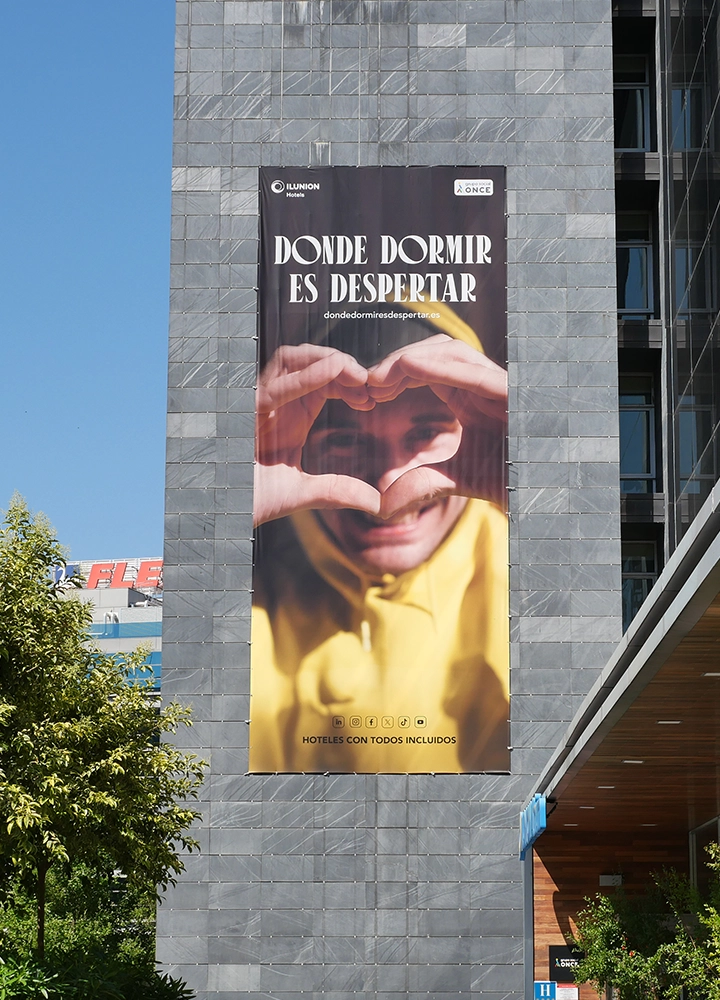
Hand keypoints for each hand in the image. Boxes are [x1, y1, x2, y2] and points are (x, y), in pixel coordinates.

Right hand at [255, 345, 380, 525]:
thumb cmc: (252, 499)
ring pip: (289, 358)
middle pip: (306, 359)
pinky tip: (334, 371)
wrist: (222, 513)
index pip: (322, 380)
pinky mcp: (244, 413)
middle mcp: (274, 404)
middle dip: (339, 361)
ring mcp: (258, 405)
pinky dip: (306, 376)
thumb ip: (337, 491)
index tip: (371, 397)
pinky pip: (274, 387)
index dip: (348, 380)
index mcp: (290, 417)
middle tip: (367, 379)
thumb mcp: (302, 493)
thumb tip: (376, 503)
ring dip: (324, 358)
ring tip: (353, 372)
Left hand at [366, 335, 507, 516]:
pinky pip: (472, 370)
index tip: (367, 392)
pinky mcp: (512, 392)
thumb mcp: (453, 479)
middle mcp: (484, 383)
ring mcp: (500, 383)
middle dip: (399, 360)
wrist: (543, 491)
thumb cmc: (506, 480)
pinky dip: (437, 365)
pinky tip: (407, 368)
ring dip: (412, 358)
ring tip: (380, 378)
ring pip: (452, 351)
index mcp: (469, 395)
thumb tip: (382, 503)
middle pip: (438, 351)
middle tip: (368, 381)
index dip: (396, 371)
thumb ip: (421, 482)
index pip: (428, 367)